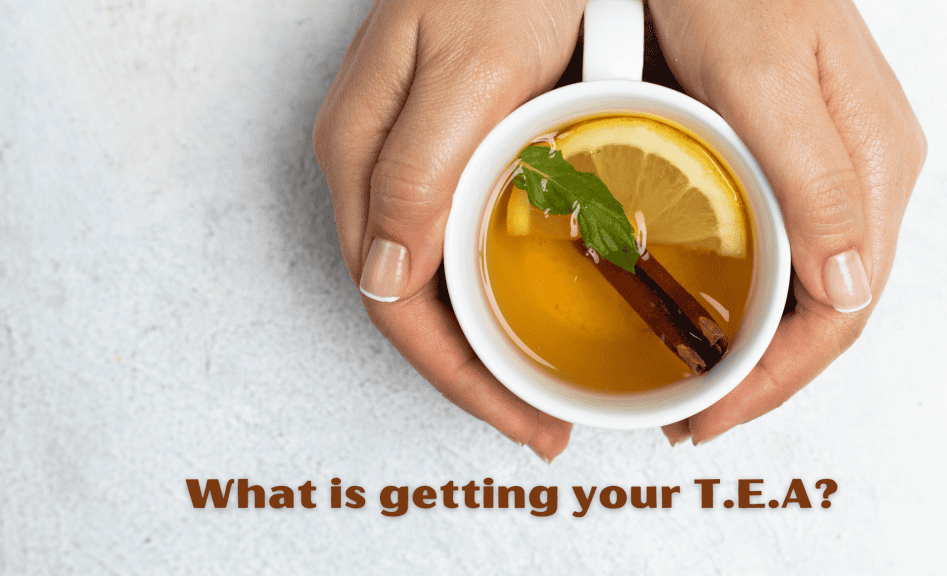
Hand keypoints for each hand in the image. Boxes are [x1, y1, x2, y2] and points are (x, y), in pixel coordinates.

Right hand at [313, 0, 586, 460]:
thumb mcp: (467, 72)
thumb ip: (417, 171)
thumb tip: (382, 278)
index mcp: (362, 160)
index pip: (395, 303)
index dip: (458, 374)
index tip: (520, 415)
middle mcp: (373, 171)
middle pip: (412, 306)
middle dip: (473, 376)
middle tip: (540, 417)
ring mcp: (405, 162)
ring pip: (432, 283)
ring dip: (484, 344)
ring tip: (541, 384)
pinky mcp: (444, 151)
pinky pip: (456, 244)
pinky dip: (493, 293)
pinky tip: (531, 309)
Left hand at [649, 0, 926, 445]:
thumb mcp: (762, 77)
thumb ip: (813, 177)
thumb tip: (850, 288)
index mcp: (871, 167)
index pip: (840, 312)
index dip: (776, 380)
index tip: (710, 415)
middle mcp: (861, 175)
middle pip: (826, 312)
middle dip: (762, 378)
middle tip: (692, 415)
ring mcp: (827, 167)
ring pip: (805, 287)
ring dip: (753, 346)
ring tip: (694, 381)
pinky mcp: (790, 155)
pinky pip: (781, 247)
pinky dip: (743, 296)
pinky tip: (704, 310)